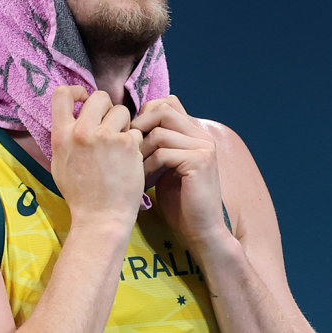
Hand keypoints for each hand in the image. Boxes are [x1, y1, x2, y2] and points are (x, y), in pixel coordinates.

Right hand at [51, 86, 144, 227]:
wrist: (101, 216)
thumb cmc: (81, 194)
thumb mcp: (60, 163)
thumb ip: (66, 137)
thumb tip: (73, 116)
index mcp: (61, 135)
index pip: (61, 94)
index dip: (77, 91)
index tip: (85, 99)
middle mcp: (81, 132)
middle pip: (99, 96)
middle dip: (108, 107)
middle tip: (111, 124)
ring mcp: (106, 137)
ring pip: (122, 111)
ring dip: (124, 124)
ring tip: (121, 145)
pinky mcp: (128, 144)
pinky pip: (136, 130)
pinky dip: (135, 142)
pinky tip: (130, 159)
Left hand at [131, 96, 228, 252]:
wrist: (200, 229)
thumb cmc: (180, 201)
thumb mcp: (166, 166)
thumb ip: (158, 145)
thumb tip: (130, 128)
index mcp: (195, 133)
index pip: (168, 102)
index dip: (145, 114)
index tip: (131, 136)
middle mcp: (202, 135)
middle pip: (164, 109)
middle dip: (140, 126)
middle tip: (127, 147)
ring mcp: (204, 147)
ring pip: (160, 131)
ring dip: (141, 150)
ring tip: (133, 168)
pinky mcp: (200, 162)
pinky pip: (164, 152)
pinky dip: (148, 165)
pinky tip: (143, 179)